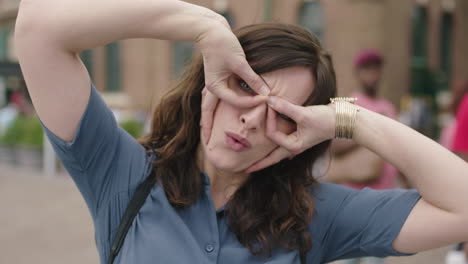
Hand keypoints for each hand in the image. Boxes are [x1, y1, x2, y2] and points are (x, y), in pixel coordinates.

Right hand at [197, 23, 268, 143]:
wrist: (211, 30)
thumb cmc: (223, 44)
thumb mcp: (239, 62)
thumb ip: (252, 79)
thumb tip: (266, 93)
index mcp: (215, 86)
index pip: (235, 101)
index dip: (251, 102)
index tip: (265, 99)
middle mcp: (212, 88)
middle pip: (208, 112)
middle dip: (207, 127)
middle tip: (208, 142)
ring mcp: (214, 84)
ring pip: (210, 106)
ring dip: (209, 118)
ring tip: (208, 132)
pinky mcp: (218, 79)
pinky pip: (219, 97)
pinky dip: (218, 106)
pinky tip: (220, 113)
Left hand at [245, 96, 335, 172]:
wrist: (344, 120)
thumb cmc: (325, 120)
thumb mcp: (303, 114)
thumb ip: (284, 107)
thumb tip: (268, 99)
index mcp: (293, 146)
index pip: (272, 134)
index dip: (269, 119)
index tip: (270, 104)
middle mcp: (293, 148)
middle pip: (271, 158)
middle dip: (259, 164)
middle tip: (245, 170)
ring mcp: (297, 143)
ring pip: (277, 153)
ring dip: (266, 157)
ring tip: (254, 165)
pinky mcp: (300, 136)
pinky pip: (283, 144)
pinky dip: (275, 146)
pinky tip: (271, 152)